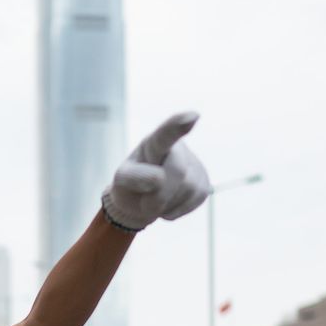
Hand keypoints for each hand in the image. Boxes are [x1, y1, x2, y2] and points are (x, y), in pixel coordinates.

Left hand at [101, 112, 212, 229]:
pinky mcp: (203, 183)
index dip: (177, 126)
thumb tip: (160, 178)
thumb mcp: (122, 181)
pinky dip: (177, 209)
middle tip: (145, 204)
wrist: (140, 203)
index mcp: (153, 144)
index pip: (164, 136)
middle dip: (161, 193)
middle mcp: (177, 148)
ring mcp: (194, 164)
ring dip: (168, 202)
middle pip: (178, 170)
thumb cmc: (129, 186)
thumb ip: (135, 177)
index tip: (193, 116)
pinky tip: (169, 203)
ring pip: (189, 187)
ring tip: (157, 200)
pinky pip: (196, 199)